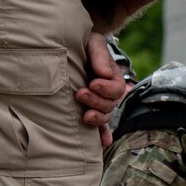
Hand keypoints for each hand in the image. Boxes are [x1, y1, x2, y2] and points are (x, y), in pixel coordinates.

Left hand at [76, 30, 129, 148]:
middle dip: (96, 101)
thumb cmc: (82, 43)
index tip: (92, 82)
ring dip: (97, 118)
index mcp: (112, 76)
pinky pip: (99, 125)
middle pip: (110, 104)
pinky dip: (102, 134)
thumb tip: (104, 74)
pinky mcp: (88, 109)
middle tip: (80, 93)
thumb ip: (99, 55)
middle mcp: (107, 91)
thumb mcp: (92, 42)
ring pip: (105, 116)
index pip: (116, 88)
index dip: (106, 88)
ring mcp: (98, 102)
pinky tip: (103, 143)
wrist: (68, 47)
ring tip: (85, 116)